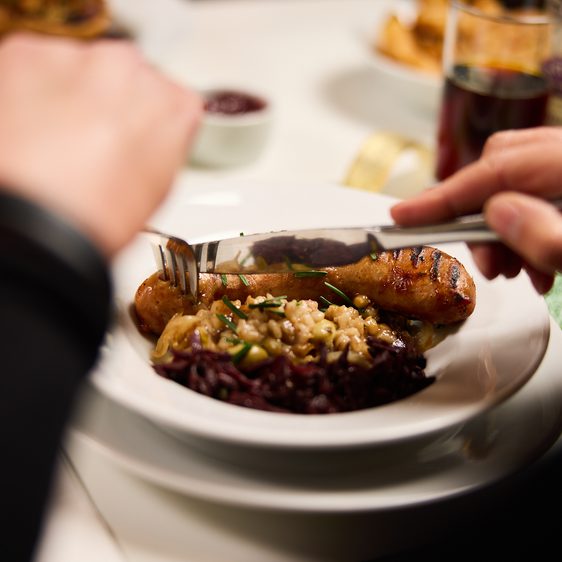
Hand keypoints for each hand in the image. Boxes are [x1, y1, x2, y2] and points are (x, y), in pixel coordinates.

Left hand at [0, 33, 201, 255]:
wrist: (42, 221)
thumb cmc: (101, 214)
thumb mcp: (160, 187)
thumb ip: (166, 143)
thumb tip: (152, 136)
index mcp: (173, 104)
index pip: (171, 97)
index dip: (150, 120)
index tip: (134, 136)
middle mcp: (129, 71)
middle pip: (124, 75)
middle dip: (110, 102)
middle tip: (93, 142)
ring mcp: (78, 59)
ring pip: (78, 69)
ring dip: (71, 96)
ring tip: (58, 143)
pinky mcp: (28, 55)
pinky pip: (35, 67)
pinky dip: (31, 92)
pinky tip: (32, 131)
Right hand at [391, 127, 561, 293]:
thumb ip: (546, 235)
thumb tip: (497, 213)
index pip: (492, 170)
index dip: (442, 197)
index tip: (402, 217)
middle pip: (497, 170)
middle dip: (478, 222)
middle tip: (487, 264)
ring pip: (514, 186)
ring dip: (502, 235)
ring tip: (516, 271)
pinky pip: (535, 197)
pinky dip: (525, 233)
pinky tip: (538, 266)